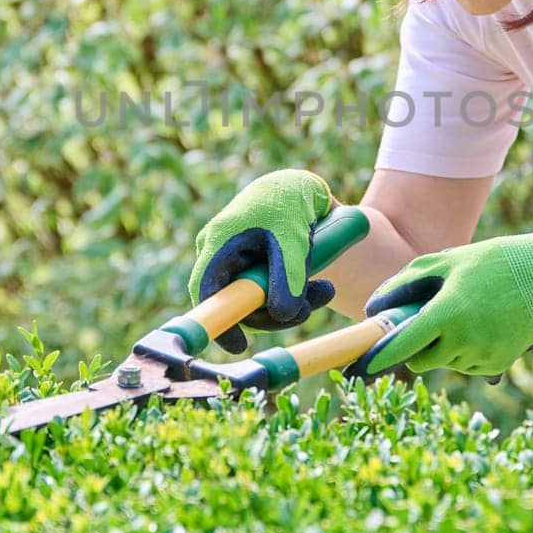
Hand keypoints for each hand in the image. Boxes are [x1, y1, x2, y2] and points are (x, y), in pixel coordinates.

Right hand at [186, 169, 338, 352]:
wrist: (298, 186)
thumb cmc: (290, 203)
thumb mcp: (293, 239)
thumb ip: (289, 277)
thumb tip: (284, 315)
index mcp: (219, 241)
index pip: (206, 290)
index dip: (219, 322)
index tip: (240, 345)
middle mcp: (220, 253)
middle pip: (237, 301)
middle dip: (274, 313)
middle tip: (308, 310)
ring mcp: (235, 261)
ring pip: (256, 300)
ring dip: (292, 304)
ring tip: (326, 290)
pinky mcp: (252, 266)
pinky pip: (267, 292)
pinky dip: (293, 294)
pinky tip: (321, 287)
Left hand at [355, 230, 532, 376]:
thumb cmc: (490, 263)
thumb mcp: (445, 262)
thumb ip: (406, 283)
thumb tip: (374, 307)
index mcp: (448, 313)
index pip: (403, 345)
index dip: (377, 358)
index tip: (357, 366)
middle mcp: (465, 341)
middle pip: (419, 360)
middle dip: (415, 345)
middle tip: (425, 319)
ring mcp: (483, 356)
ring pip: (443, 362)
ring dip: (442, 346)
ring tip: (464, 312)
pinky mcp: (498, 365)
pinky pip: (466, 364)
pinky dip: (464, 350)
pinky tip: (482, 324)